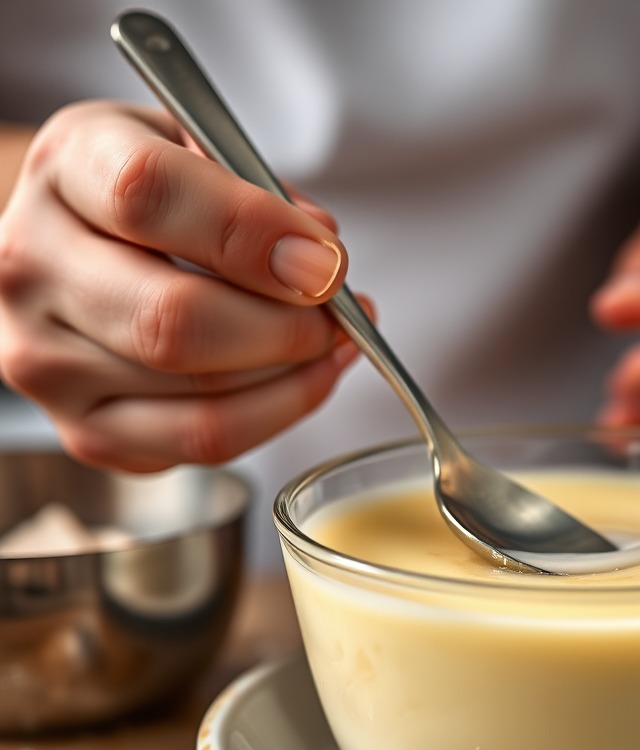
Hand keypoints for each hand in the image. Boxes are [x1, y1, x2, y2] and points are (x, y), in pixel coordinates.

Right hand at [0, 100, 357, 471]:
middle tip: (340, 317)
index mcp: (65, 168)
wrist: (78, 246)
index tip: (326, 262)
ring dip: (296, 378)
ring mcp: (48, 364)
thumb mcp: (196, 147)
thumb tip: (319, 257)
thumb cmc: (153, 197)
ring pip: (201, 401)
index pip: (148, 195)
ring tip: (335, 344)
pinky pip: (205, 444)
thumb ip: (258, 190)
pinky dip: (276, 414)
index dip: (254, 232)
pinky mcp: (86, 432)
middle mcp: (32, 270)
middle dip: (287, 329)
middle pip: (176, 323)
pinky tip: (304, 378)